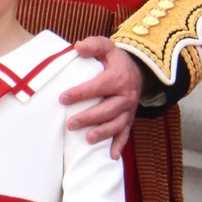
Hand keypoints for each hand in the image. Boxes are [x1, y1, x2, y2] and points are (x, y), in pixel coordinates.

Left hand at [60, 36, 144, 159]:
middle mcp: (126, 95)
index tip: (63, 98)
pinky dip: (120, 145)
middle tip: (69, 124)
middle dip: (88, 118)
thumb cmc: (115, 60)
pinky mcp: (130, 119)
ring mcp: (129, 109)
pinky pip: (126, 133)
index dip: (80, 93)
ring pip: (117, 124)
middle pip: (107, 110)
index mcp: (118, 77)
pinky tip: (111, 156)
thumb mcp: (106, 46)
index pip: (98, 87)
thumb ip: (93, 45)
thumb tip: (77, 47)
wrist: (138, 70)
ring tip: (88, 139)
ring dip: (103, 133)